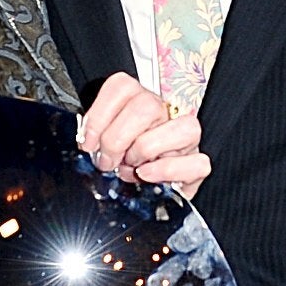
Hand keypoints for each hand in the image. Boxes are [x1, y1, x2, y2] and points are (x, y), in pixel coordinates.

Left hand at [79, 72, 210, 194]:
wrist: (143, 199)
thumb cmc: (122, 170)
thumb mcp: (102, 149)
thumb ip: (94, 138)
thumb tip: (87, 142)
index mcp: (138, 104)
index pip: (122, 86)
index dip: (99, 115)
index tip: (88, 142)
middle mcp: (165, 116)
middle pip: (146, 105)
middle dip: (117, 138)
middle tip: (106, 160)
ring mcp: (185, 141)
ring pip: (182, 127)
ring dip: (146, 150)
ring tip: (132, 167)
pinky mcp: (197, 167)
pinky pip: (197, 163)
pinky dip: (168, 170)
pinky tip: (148, 175)